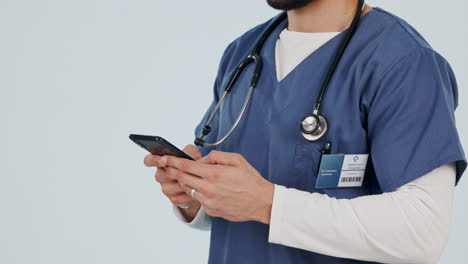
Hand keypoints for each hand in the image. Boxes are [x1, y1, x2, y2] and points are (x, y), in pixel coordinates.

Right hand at [144, 145, 201, 220]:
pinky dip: (190, 192)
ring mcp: (166, 188)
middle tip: (188, 169)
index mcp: (160, 162)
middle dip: (177, 171)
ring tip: (196, 179)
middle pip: (164, 174)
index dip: (153, 160)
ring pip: (174, 186)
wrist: (200, 179)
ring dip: (185, 182)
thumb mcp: (191, 152)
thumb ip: (188, 151)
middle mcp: (160, 176)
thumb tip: (188, 156)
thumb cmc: (193, 162)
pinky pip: (181, 196)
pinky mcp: (173, 199)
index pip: (149, 160)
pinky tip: (196, 188)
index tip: (162, 160)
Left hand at [159, 150, 274, 223]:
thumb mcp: (236, 160)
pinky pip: (198, 200)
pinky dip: (198, 193)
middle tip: (167, 166)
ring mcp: (208, 201)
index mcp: (214, 174)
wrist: (261, 202)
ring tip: (187, 177)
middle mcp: (208, 188)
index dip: (173, 161)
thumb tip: (202, 159)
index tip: (165, 159)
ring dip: (185, 182)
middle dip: (172, 171)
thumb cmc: (251, 180)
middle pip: (181, 178)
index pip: (186, 166)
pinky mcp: (211, 211)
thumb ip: (216, 156)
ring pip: (188, 190)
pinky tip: (206, 189)